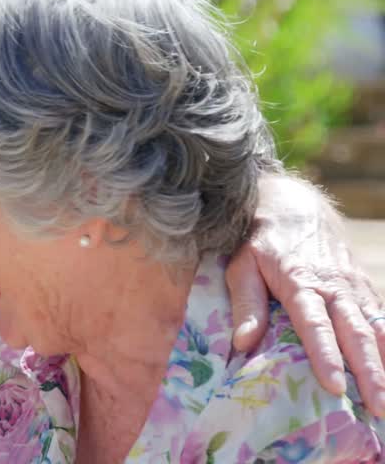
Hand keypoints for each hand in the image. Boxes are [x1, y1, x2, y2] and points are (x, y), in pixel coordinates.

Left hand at [225, 174, 384, 415]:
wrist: (293, 204)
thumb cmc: (259, 240)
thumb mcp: (241, 265)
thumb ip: (245, 304)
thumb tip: (242, 344)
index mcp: (300, 281)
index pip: (315, 325)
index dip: (325, 356)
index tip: (333, 386)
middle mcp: (333, 285)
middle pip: (355, 333)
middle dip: (369, 372)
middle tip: (376, 407)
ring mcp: (354, 286)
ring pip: (376, 328)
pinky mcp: (364, 285)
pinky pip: (382, 317)